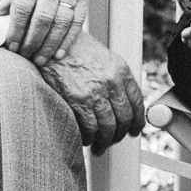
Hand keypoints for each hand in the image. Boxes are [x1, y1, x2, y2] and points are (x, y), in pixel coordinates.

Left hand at [0, 0, 93, 65]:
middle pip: (43, 17)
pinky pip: (78, 21)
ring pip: (61, 22)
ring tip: (39, 60)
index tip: (10, 45)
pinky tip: (59, 52)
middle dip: (32, 41)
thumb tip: (0, 12)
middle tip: (23, 55)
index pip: (24, 5)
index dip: (16, 28)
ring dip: (49, 45)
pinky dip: (69, 39)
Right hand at [38, 32, 144, 154]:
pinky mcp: (77, 102)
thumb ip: (117, 79)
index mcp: (121, 71)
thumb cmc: (77, 50)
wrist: (53, 43)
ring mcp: (95, 93)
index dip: (137, 121)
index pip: (137, 103)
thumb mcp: (105, 58)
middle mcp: (111, 83)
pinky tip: (86, 139)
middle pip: (124, 119)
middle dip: (120, 134)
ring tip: (99, 147)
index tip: (134, 130)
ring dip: (105, 142)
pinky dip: (88, 138)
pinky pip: (89, 129)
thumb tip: (126, 103)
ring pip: (108, 128)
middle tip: (115, 140)